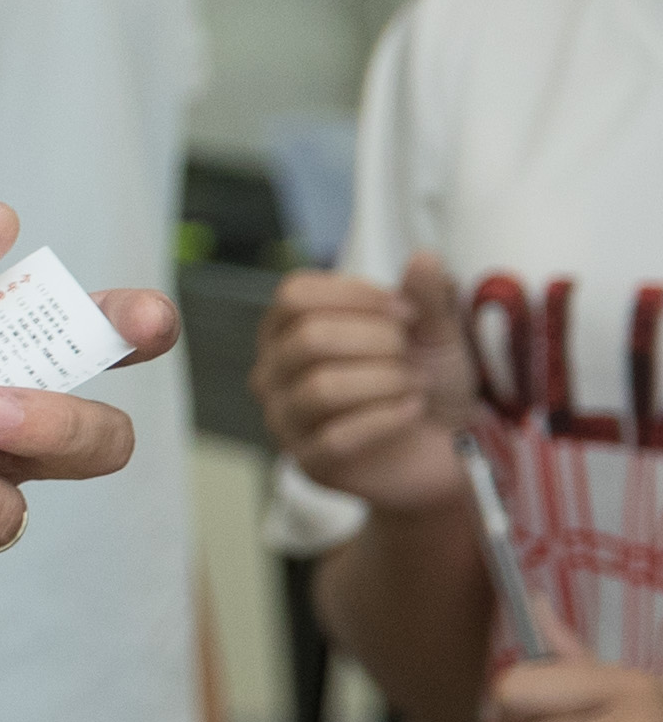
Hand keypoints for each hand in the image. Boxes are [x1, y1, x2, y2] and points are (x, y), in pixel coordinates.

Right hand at [254, 256, 479, 516]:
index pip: (294, 295)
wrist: (447, 448)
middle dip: (377, 341)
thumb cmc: (427, 381)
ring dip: (385, 381)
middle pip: (308, 338)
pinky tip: (413, 411)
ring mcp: (285, 420)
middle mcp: (274, 372)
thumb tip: (423, 258)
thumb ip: (427, 297)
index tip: (406, 311)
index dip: (354, 295)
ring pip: (321, 388)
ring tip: (415, 385)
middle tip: (410, 354)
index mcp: (290, 329)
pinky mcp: (309, 463)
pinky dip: (387, 419)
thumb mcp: (435, 332)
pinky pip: (337, 437)